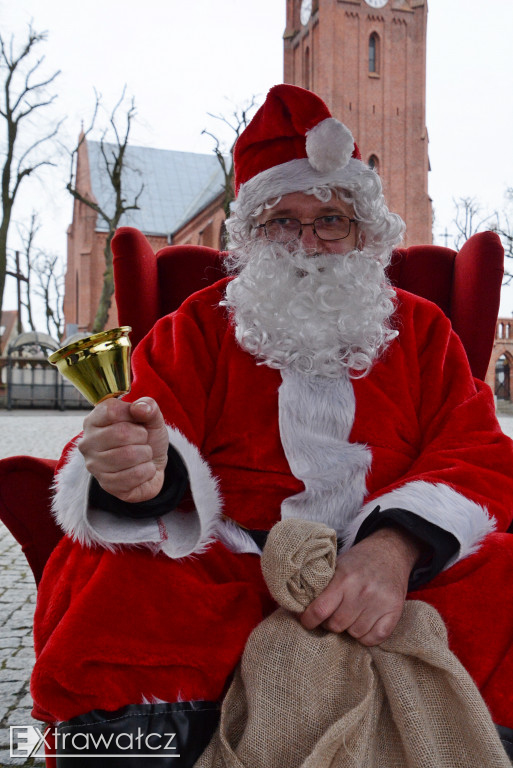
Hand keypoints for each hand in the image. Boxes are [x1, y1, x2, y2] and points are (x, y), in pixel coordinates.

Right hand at [78, 397, 169, 503]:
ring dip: (146, 454)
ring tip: (142, 455)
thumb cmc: (147, 438)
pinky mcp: (105, 484)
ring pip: (129, 455)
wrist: (153, 465)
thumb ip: (148, 406)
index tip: (137, 421)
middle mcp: (88, 442)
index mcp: (94, 420)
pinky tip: (142, 469)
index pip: (111, 411)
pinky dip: (147, 471)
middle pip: (121, 433)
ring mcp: (94, 465)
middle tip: (142, 441)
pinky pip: (134, 475)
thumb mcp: (151, 417)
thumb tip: (141, 408)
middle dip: (142, 437)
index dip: (133, 415)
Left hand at [300, 527, 420, 645]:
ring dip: (350, 629)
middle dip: (330, 623)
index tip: (306, 621)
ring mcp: (380, 603)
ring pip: (355, 634)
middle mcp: (362, 591)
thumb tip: (298, 609)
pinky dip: (366, 636)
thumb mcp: (337, 566)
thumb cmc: (358, 561)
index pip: (320, 610)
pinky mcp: (395, 612)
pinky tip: (364, 622)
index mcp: (344, 578)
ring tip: (351, 614)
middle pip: (337, 625)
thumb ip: (323, 587)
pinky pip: (373, 639)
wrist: (390, 551)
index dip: (308, 620)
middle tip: (333, 614)